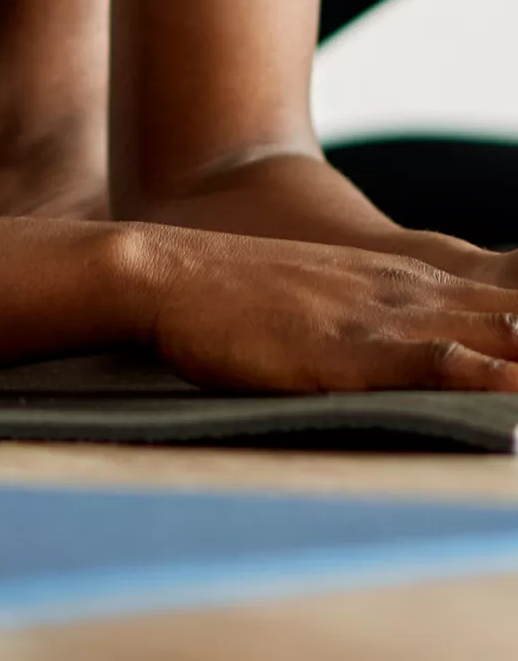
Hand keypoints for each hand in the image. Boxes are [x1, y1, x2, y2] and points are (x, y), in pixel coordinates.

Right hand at [138, 227, 517, 393]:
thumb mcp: (349, 300)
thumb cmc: (253, 298)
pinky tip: (503, 390)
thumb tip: (459, 350)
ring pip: (500, 336)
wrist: (175, 270)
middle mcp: (423, 292)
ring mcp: (389, 318)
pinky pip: (431, 364)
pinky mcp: (348, 353)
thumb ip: (407, 321)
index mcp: (425, 279)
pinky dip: (479, 379)